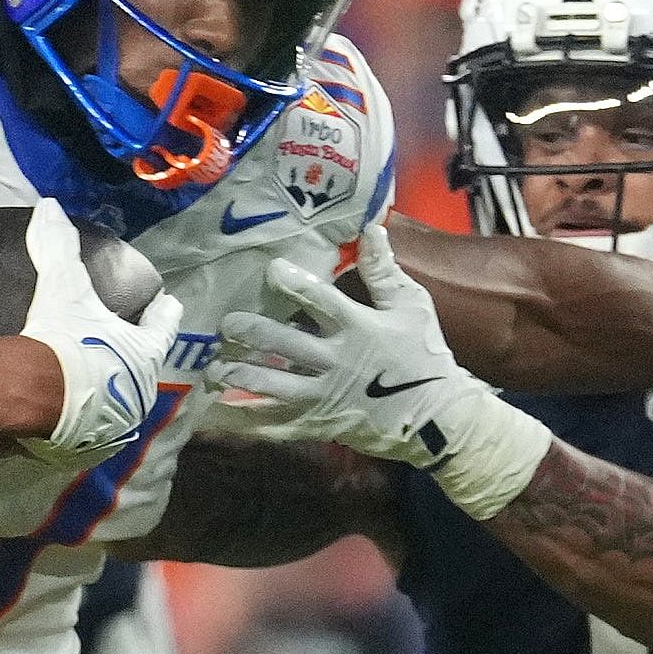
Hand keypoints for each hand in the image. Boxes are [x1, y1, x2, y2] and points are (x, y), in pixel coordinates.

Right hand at [19, 199, 183, 463]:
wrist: (35, 402)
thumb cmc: (64, 341)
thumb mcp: (64, 288)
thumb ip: (59, 247)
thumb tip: (50, 206)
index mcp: (144, 356)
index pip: (163, 327)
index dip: (164, 314)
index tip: (169, 304)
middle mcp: (138, 396)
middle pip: (142, 370)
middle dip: (133, 359)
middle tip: (118, 345)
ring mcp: (115, 429)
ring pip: (118, 405)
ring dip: (109, 394)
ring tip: (92, 381)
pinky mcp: (85, 452)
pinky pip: (88, 433)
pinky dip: (82, 422)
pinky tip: (68, 414)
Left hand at [201, 221, 550, 517]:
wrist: (437, 418)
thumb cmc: (424, 356)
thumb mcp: (412, 306)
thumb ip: (385, 270)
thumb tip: (371, 227)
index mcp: (358, 328)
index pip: (322, 301)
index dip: (296, 284)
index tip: (271, 269)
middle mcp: (336, 361)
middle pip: (287, 345)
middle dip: (255, 333)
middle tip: (227, 323)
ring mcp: (326, 396)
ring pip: (276, 387)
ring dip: (243, 377)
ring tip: (215, 369)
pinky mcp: (321, 424)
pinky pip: (280, 425)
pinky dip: (251, 421)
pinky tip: (223, 413)